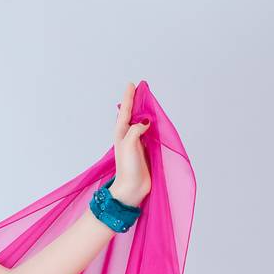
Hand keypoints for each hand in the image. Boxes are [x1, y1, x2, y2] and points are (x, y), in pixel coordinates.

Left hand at [111, 80, 151, 207]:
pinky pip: (146, 132)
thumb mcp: (129, 144)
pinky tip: (151, 122)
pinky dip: (149, 124)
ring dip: (142, 112)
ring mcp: (135, 143)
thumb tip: (145, 122)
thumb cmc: (128, 168)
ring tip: (146, 102)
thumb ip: (136, 130)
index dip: (129, 97)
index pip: (125, 111)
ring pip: (139, 122)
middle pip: (132, 114)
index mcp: (121, 133)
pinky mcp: (143, 150)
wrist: (132, 188)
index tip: (131, 85)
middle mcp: (127, 136)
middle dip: (135, 102)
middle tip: (140, 89)